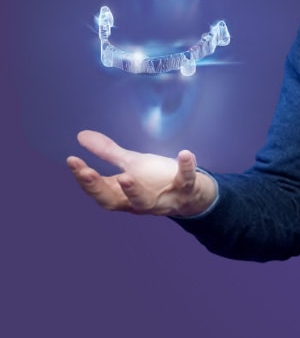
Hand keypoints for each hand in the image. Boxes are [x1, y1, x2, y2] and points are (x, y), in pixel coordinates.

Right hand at [67, 130, 216, 216]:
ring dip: (134, 191)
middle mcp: (138, 202)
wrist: (190, 194)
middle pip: (114, 201)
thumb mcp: (131, 163)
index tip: (72, 160)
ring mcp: (163, 198)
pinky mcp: (186, 190)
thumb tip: (81, 135)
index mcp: (123, 196)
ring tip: (126, 176)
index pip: (98, 191)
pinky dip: (187, 169)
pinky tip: (185, 153)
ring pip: (146, 202)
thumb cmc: (155, 180)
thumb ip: (108, 152)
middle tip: (87, 172)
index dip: (85, 179)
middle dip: (99, 189)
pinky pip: (187, 182)